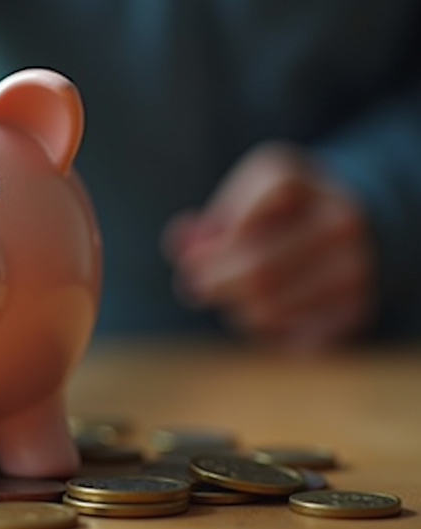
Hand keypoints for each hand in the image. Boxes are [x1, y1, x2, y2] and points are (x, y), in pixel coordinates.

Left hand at [165, 143, 374, 348]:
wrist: (345, 234)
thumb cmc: (269, 221)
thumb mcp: (238, 205)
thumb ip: (206, 226)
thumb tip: (181, 244)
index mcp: (305, 181)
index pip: (268, 193)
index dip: (224, 227)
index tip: (196, 253)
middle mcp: (339, 219)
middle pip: (257, 266)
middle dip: (212, 283)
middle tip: (194, 287)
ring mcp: (354, 266)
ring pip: (267, 308)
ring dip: (237, 310)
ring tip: (239, 297)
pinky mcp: (356, 309)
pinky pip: (288, 338)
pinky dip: (266, 333)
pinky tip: (270, 315)